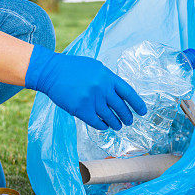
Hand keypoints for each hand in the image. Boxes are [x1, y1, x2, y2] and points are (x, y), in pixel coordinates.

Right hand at [25, 45, 147, 129]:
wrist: (51, 72)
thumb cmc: (72, 68)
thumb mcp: (95, 67)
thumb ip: (107, 79)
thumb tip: (119, 93)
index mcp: (107, 76)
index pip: (128, 92)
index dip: (137, 103)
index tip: (143, 112)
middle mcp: (102, 88)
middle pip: (121, 107)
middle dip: (127, 117)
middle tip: (129, 122)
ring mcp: (92, 100)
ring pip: (110, 117)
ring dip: (116, 123)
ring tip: (117, 126)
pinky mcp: (81, 110)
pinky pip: (97, 123)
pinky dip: (103, 126)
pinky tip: (104, 126)